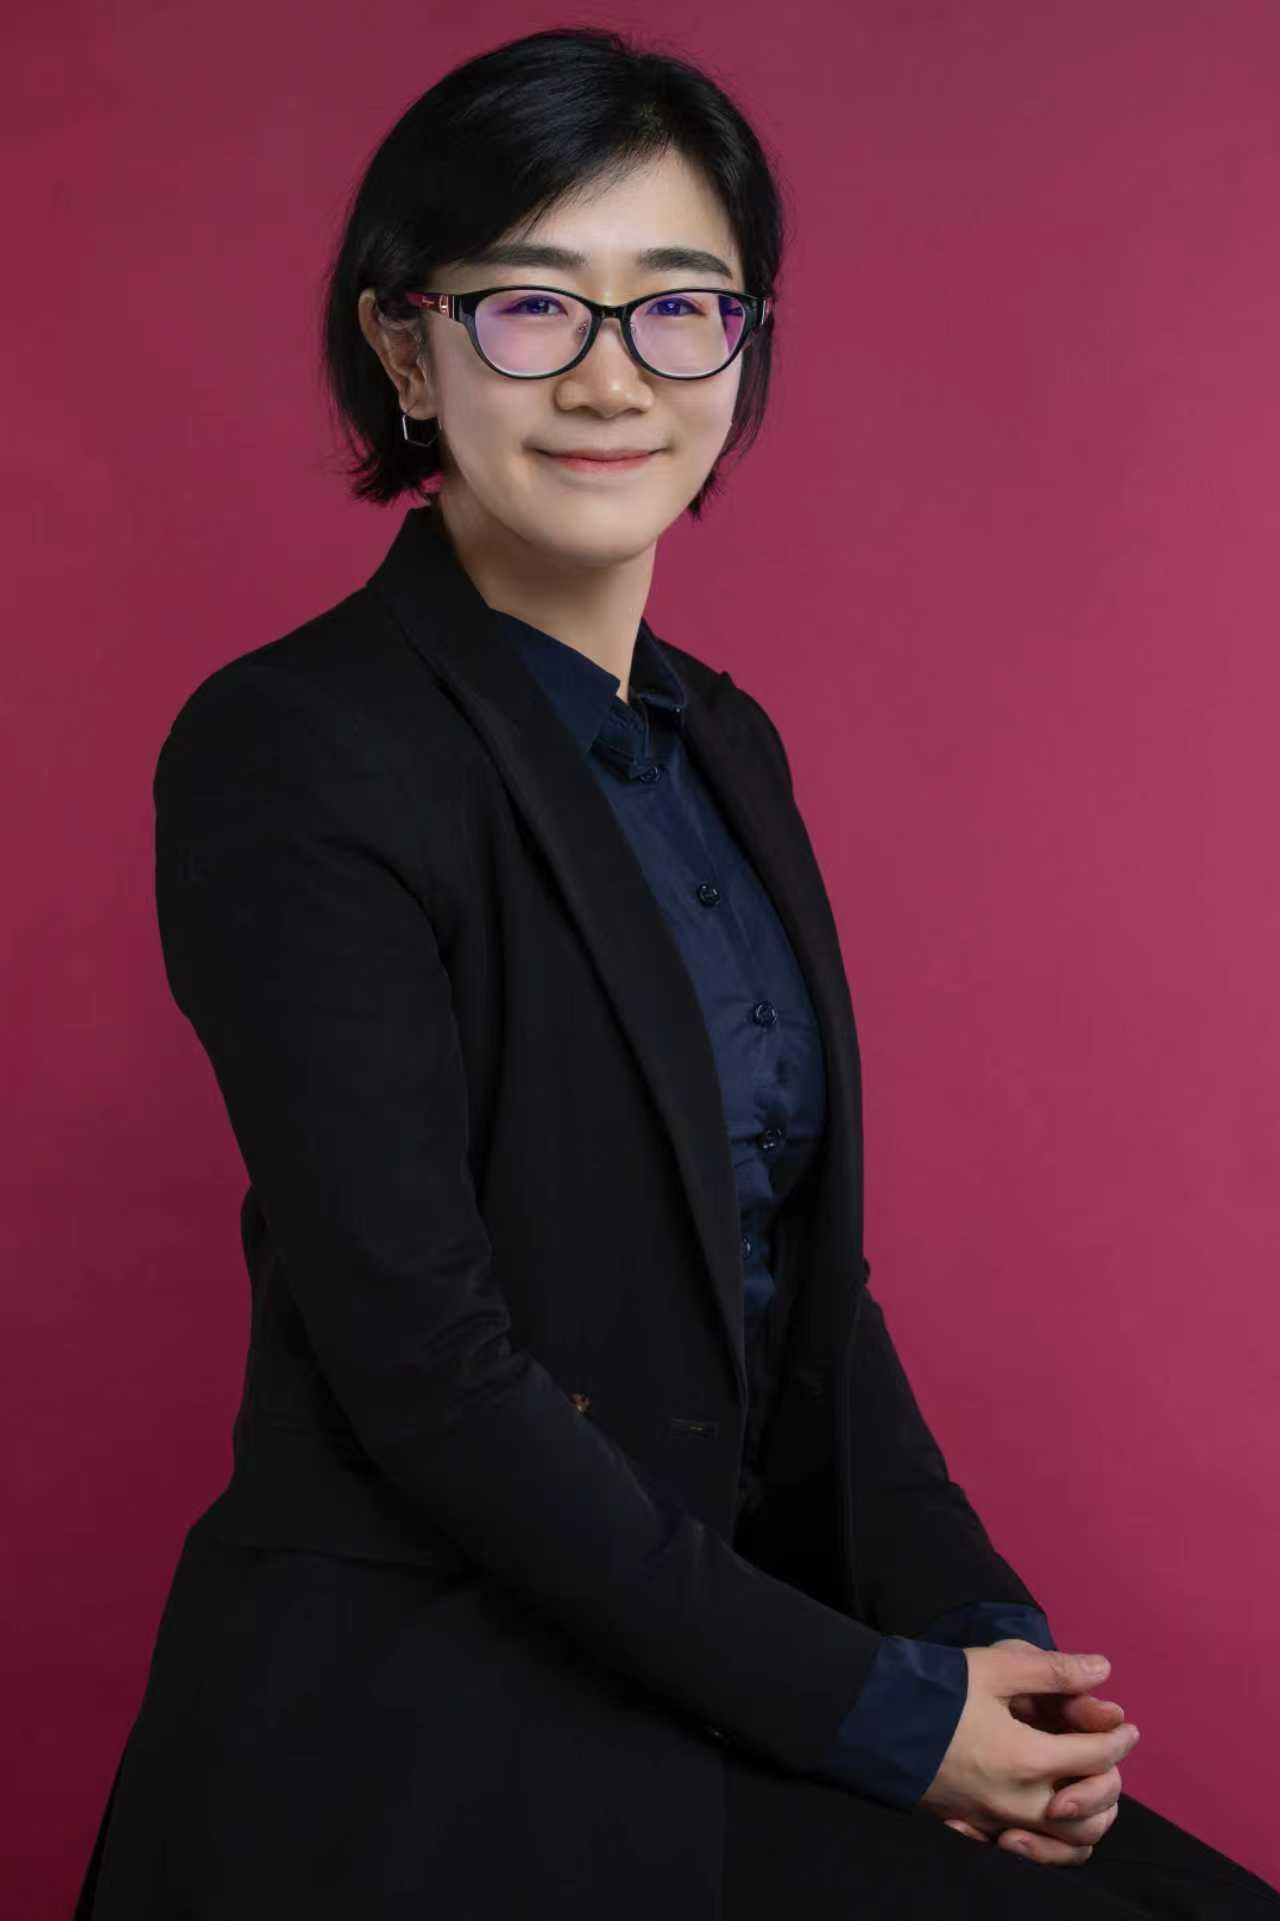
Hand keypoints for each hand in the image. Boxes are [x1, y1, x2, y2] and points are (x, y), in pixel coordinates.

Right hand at [920, 1642, 1138, 1866]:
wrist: (874, 1722)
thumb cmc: (935, 1690)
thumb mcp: (994, 1666)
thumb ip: (1053, 1671)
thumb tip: (1103, 1670)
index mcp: (1026, 1759)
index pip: (1096, 1757)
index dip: (1119, 1738)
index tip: (1128, 1725)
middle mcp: (1018, 1803)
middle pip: (1092, 1807)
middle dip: (1110, 1776)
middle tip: (1108, 1749)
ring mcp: (998, 1823)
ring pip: (1070, 1842)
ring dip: (1091, 1815)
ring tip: (1089, 1784)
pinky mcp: (980, 1831)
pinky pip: (1037, 1853)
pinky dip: (1058, 1842)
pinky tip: (1055, 1813)